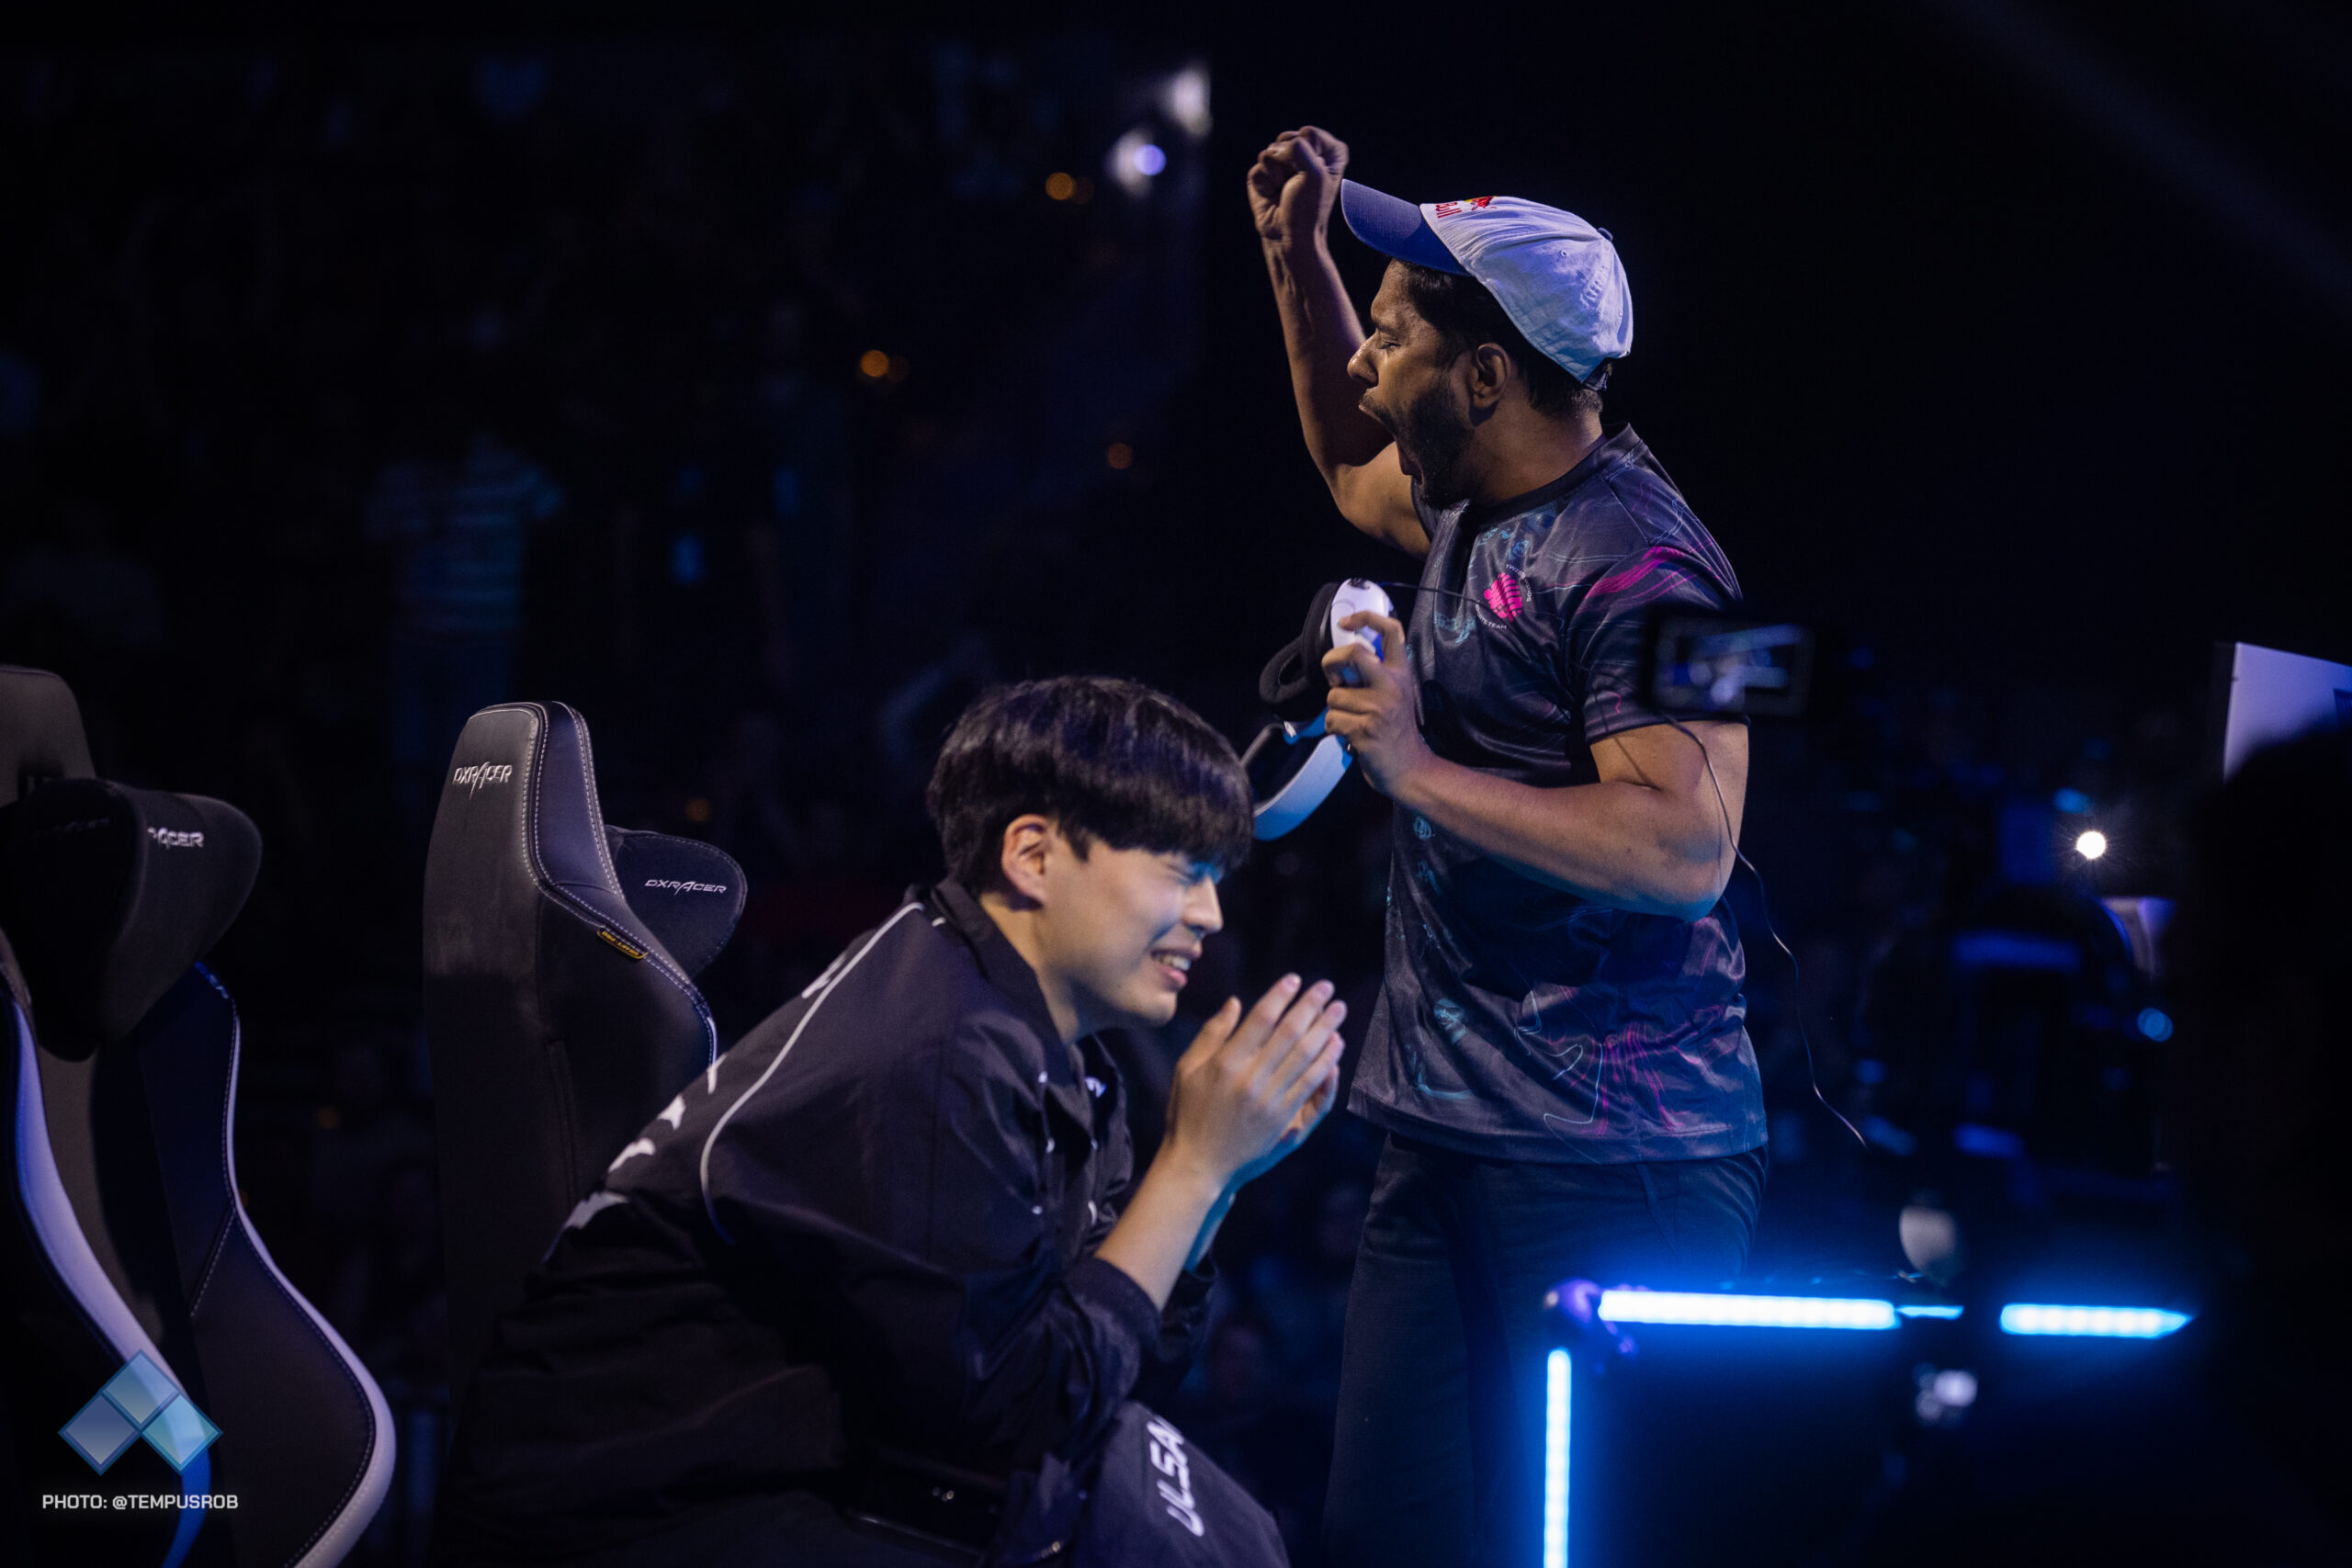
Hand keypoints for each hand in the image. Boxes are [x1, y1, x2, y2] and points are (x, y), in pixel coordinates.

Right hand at [1162, 975, 1345, 1192]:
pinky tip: (1335, 1046)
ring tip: (1338, 1010)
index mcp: (1224, 1063)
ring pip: (1305, 1058)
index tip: (1294, 979)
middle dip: (1310, 1007)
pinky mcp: (1283, 1119)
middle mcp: (1250, 1079)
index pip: (1260, 1020)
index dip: (1279, 996)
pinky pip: (1311, 1086)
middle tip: (1326, 987)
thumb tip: (1235, 1002)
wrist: (1198, 1165)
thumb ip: (1212, 1034)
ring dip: (1325, 1030)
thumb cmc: (1188, 1113)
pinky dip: (1326, 1064)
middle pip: (1288, 1034)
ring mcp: (1270, 1101)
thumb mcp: (1188, 1069)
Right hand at [1246, 126, 1347, 249]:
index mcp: (1328, 151)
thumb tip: (1271, 150)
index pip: (1308, 133)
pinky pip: (1258, 167)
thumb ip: (1297, 147)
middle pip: (1287, 138)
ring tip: (1285, 191)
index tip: (1313, 177)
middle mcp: (1307, 153)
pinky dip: (1265, 183)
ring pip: (1270, 151)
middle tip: (1296, 184)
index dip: (1307, 155)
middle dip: (1289, 161)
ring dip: (1277, 174)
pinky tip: (1273, 195)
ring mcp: (1284, 163)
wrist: (1289, 237)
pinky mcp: (1265, 174)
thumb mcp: (1315, 174)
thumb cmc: (1308, 209)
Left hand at [1322, 609, 1433, 801]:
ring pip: (1333, 697)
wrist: (1410, 769)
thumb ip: (1375, 676)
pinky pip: (1332, 721)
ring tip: (1354, 722)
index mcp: (1401, 673)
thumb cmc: (1396, 732)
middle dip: (1331, 662)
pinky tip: (1352, 737)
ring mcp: (1379, 708)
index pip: (1391, 631)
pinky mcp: (1365, 730)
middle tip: (1333, 677)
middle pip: (1353, 653)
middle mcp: (1392, 686)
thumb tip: (1341, 662)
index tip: (1346, 623)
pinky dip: (1336, 730)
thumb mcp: (1395, 695)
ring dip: (1336, 712)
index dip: (1366, 618)